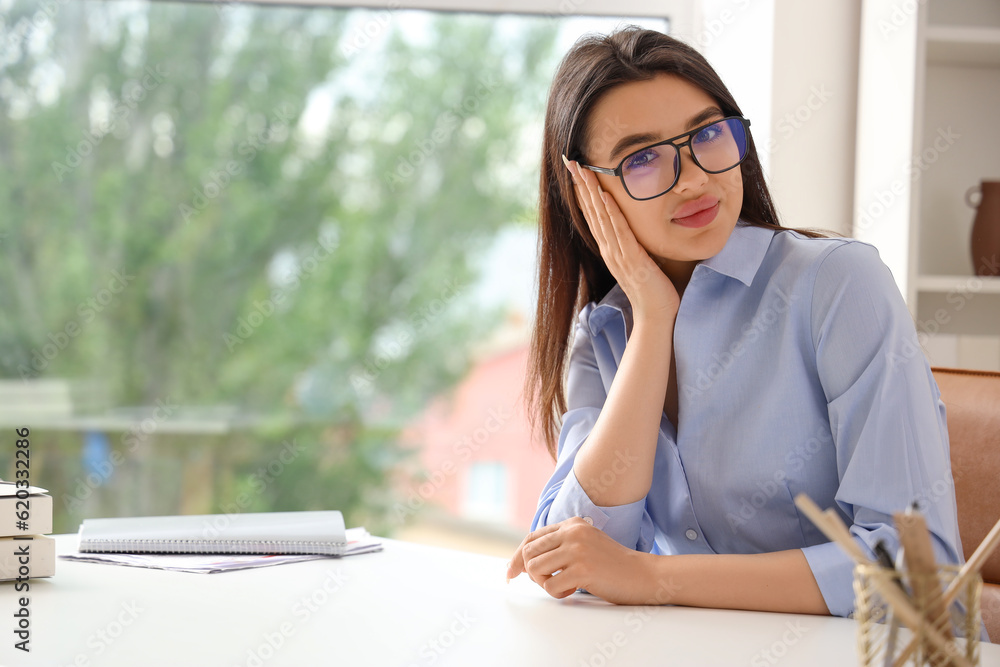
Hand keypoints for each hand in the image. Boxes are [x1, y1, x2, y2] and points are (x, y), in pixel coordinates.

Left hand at [506, 517, 654, 604]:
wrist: (642, 575)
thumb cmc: (612, 565)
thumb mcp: (584, 544)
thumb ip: (558, 545)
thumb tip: (521, 562)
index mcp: (572, 524)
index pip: (531, 538)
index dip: (517, 557)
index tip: (510, 573)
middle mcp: (573, 532)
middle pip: (529, 553)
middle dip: (531, 573)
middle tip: (549, 582)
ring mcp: (577, 550)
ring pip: (535, 569)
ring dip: (545, 584)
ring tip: (564, 585)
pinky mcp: (582, 570)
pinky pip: (551, 587)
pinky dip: (559, 594)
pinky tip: (576, 590)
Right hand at [564, 156, 679, 322]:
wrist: (657, 316)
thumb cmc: (655, 288)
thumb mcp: (642, 260)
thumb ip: (635, 243)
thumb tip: (638, 226)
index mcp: (611, 248)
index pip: (593, 214)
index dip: (584, 191)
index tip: (577, 171)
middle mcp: (610, 250)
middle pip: (591, 211)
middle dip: (582, 185)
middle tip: (571, 161)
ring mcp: (618, 255)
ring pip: (601, 218)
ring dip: (592, 193)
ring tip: (583, 171)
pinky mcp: (632, 260)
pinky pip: (619, 232)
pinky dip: (611, 214)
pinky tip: (605, 197)